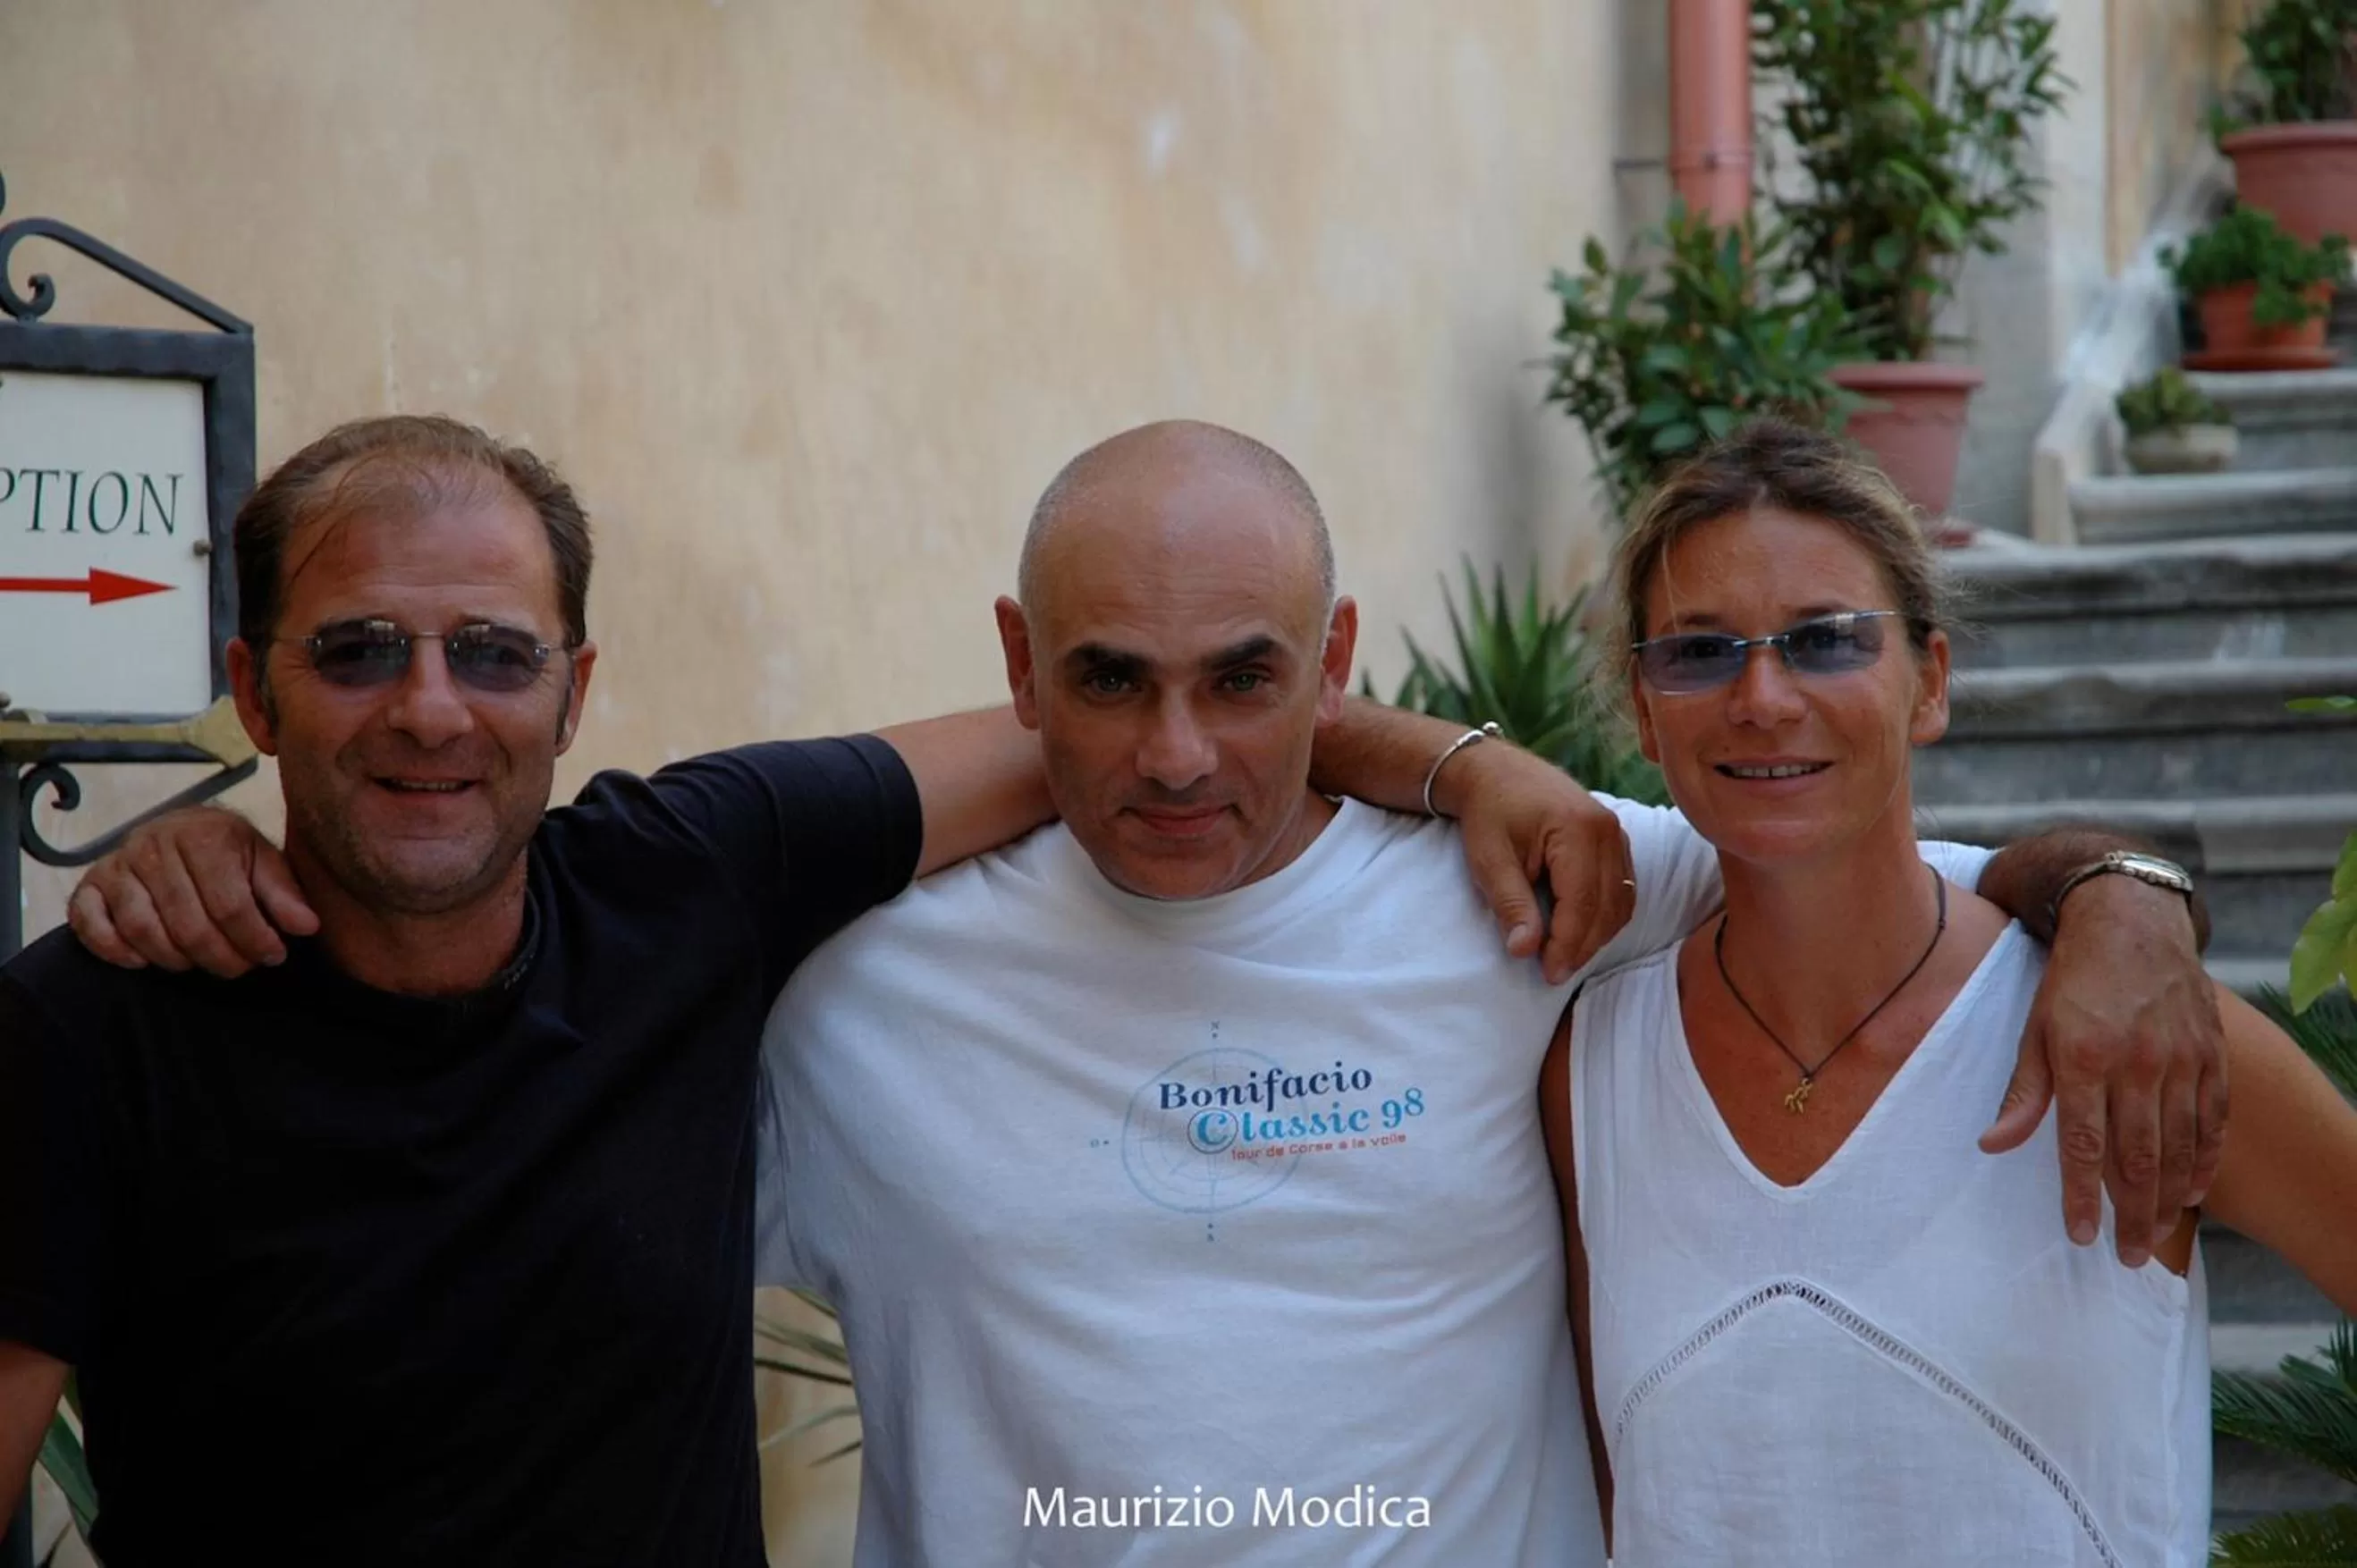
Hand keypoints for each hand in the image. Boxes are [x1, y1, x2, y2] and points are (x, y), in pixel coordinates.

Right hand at [68, 808, 319, 976]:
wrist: (182, 828)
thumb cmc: (227, 851)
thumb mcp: (263, 860)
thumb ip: (284, 893)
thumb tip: (306, 927)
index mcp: (202, 835)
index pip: (230, 905)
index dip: (254, 939)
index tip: (274, 956)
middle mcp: (153, 845)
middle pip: (188, 923)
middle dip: (220, 957)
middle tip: (239, 967)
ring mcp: (117, 865)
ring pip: (142, 929)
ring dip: (174, 959)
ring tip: (199, 962)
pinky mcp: (89, 884)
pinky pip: (90, 925)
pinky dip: (114, 950)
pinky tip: (143, 962)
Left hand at [1431, 738, 1635, 985]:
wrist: (1496, 772)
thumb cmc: (1489, 813)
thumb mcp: (1490, 860)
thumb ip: (1511, 904)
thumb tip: (1525, 951)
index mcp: (1579, 829)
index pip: (1582, 903)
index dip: (1568, 944)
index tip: (1549, 973)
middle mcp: (1608, 830)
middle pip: (1607, 905)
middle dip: (1583, 946)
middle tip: (1555, 973)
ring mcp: (1617, 832)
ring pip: (1621, 900)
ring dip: (1597, 934)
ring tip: (1565, 956)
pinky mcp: (1616, 839)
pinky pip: (1622, 887)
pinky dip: (1605, 915)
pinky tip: (1581, 931)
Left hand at [1980, 876, 2226, 1265]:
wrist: (2131, 921)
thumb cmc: (2071, 981)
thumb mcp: (2034, 1030)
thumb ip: (2022, 1093)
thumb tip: (1992, 1146)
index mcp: (2084, 1058)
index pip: (2084, 1145)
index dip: (2083, 1196)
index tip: (2080, 1235)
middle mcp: (2137, 1063)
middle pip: (2139, 1157)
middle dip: (2133, 1214)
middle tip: (2129, 1256)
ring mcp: (2181, 1059)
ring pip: (2180, 1146)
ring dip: (2169, 1199)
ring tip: (2156, 1237)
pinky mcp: (2211, 1054)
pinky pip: (2213, 1120)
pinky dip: (2204, 1160)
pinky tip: (2193, 1192)